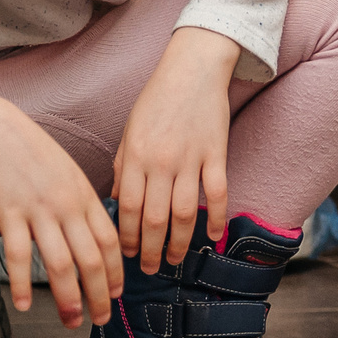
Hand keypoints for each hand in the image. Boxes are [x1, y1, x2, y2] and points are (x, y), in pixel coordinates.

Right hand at [0, 79, 121, 325]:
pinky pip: (19, 256)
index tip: (116, 294)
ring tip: (71, 321)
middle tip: (100, 320)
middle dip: (99, 295)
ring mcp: (39, 211)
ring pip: (60, 264)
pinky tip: (23, 305)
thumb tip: (97, 235)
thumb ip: (84, 204)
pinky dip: (23, 283)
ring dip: (68, 298)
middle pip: (91, 260)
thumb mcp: (70, 174)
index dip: (116, 272)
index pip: (110, 242)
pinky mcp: (9, 214)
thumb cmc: (34, 153)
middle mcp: (67, 207)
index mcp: (85, 197)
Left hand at [113, 28, 239, 271]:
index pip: (129, 208)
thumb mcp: (130, 131)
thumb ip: (124, 167)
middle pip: (155, 218)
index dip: (128, 237)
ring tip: (175, 260)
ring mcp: (191, 158)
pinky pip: (218, 194)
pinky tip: (214, 237)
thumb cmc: (157, 99)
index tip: (128, 255)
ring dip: (179, 242)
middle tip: (151, 269)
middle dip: (151, 249)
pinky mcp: (216, 153)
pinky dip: (216, 218)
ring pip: (185, 213)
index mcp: (136, 156)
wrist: (192, 67)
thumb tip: (120, 203)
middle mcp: (161, 161)